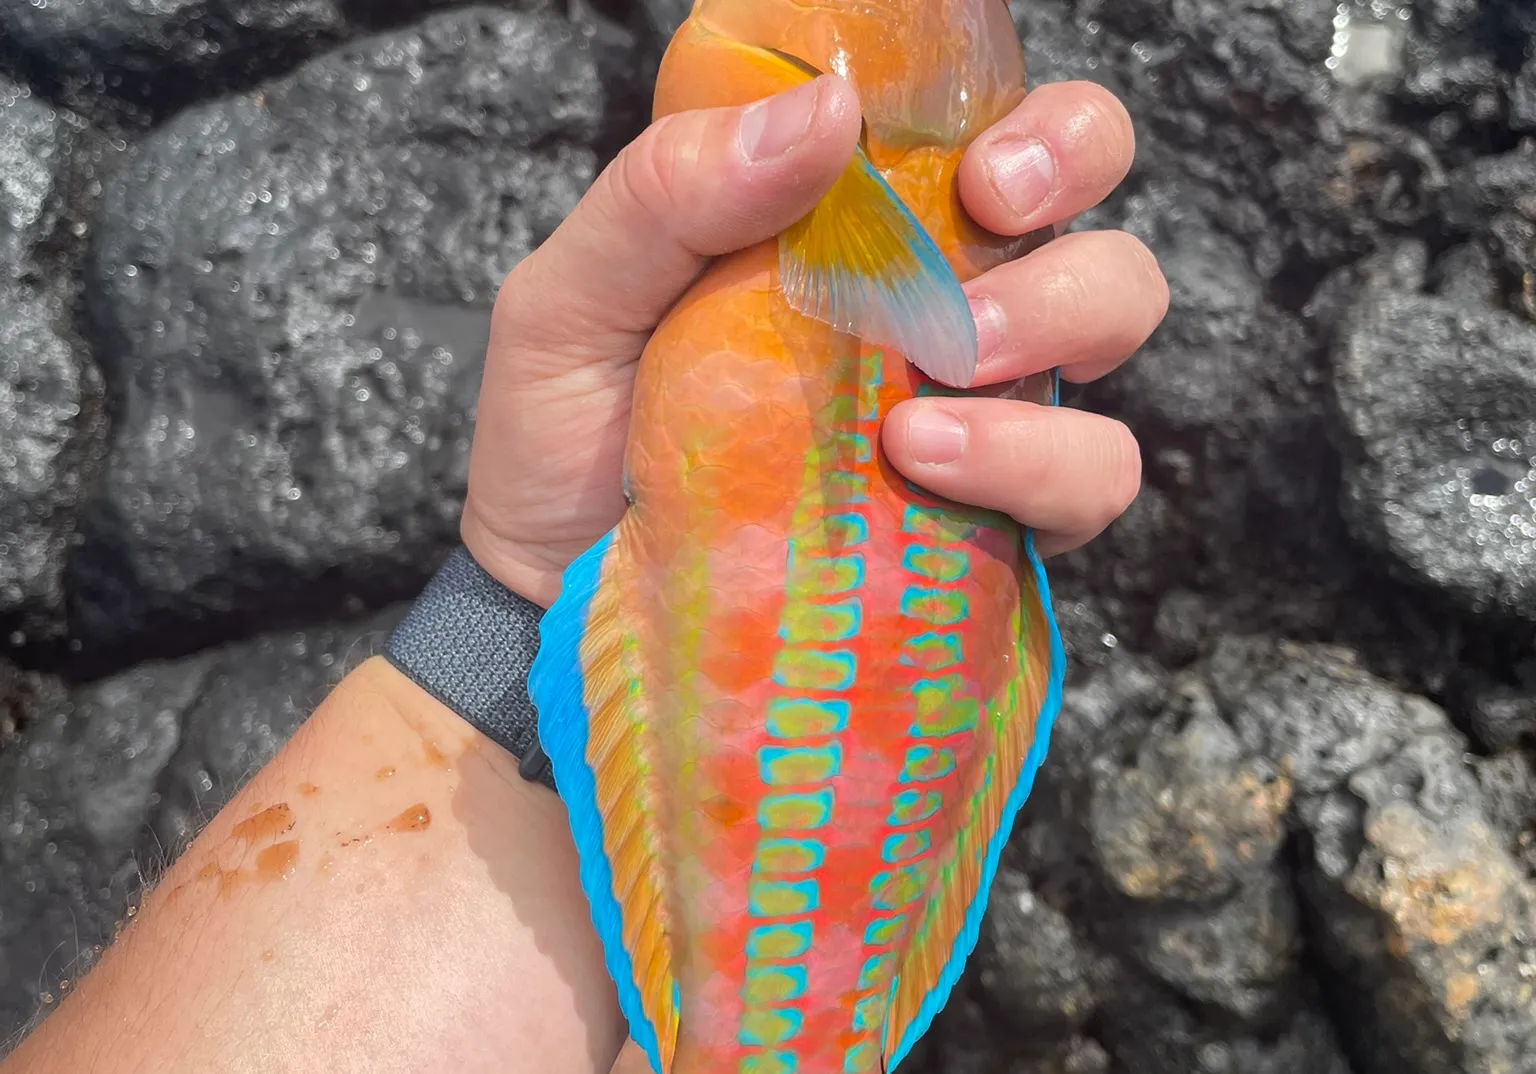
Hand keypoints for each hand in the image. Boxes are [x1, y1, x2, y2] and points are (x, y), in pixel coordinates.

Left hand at [462, 75, 1165, 606]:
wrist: (555, 605)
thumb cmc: (564, 441)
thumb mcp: (577, 298)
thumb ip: (671, 192)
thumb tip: (826, 113)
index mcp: (855, 233)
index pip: (997, 137)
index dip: (1042, 132)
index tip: (980, 172)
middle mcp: (936, 310)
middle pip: (1088, 215)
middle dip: (1074, 212)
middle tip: (980, 253)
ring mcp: (973, 416)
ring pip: (1112, 330)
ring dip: (1052, 337)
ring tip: (919, 410)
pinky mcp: (986, 524)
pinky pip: (1086, 480)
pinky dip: (1036, 466)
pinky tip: (927, 471)